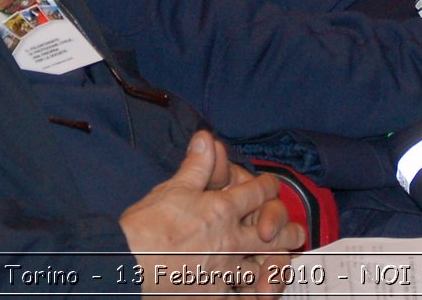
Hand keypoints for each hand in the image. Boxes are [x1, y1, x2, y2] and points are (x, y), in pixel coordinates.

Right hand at [122, 132, 305, 295]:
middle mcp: (230, 240)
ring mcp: (224, 270)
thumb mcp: (171, 189)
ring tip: (281, 266)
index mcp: (221, 209)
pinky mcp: (213, 295)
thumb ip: (196, 166)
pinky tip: (254, 294)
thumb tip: (207, 137)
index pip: (258, 192)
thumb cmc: (144, 227)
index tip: (270, 186)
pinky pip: (241, 297)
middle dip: (286, 230)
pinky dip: (250, 295)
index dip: (267, 186)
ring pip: (263, 267)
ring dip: (274, 265)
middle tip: (296, 232)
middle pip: (273, 233)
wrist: (126, 266)